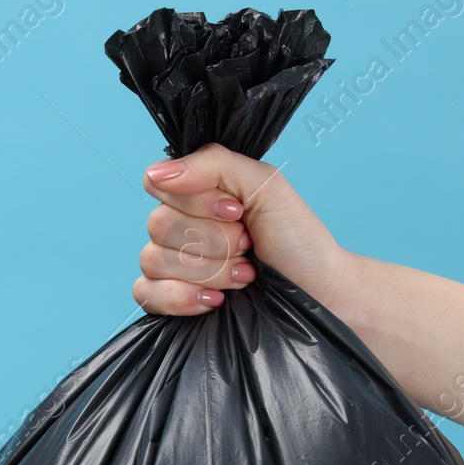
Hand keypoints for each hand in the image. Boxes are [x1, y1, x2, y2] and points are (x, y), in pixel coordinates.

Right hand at [135, 143, 351, 315]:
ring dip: (208, 270)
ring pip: (154, 260)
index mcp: (195, 193)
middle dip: (213, 240)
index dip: (196, 201)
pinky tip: (215, 301)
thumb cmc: (296, 238)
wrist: (318, 291)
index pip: (157, 183)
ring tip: (245, 274)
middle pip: (158, 224)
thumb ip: (213, 164)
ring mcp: (170, 265)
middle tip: (248, 245)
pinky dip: (180, 297)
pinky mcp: (169, 301)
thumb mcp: (264, 184)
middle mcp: (177, 226)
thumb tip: (160, 174)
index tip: (236, 212)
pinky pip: (145, 293)